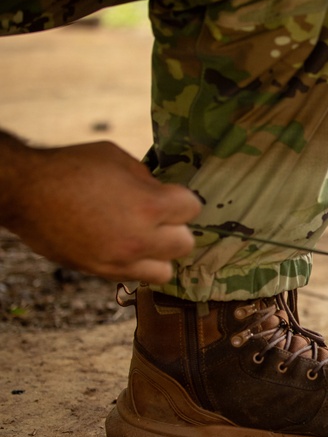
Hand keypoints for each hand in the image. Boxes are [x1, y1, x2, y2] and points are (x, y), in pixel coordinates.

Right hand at [1, 140, 201, 282]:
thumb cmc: (70, 168)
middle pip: (185, 244)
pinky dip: (135, 264)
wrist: (24, 192)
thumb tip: (161, 192)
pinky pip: (134, 277)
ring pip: (165, 271)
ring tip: (143, 238)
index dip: (182, 200)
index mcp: (149, 206)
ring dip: (159, 255)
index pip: (193, 209)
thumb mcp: (117, 159)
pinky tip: (123, 246)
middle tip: (158, 218)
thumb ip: (147, 180)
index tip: (169, 196)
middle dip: (175, 228)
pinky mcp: (100, 272)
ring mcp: (119, 260)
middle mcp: (139, 239)